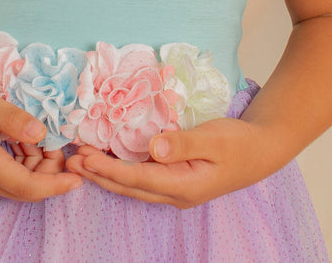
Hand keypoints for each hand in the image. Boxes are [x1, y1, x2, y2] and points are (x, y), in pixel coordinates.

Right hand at [0, 79, 82, 200]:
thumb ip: (14, 119)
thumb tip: (42, 134)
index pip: (28, 188)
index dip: (56, 185)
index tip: (79, 178)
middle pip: (26, 188)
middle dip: (51, 171)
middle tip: (61, 141)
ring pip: (18, 181)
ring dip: (37, 163)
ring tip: (44, 134)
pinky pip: (8, 172)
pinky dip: (24, 158)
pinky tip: (25, 136)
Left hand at [65, 117, 270, 208]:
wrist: (262, 150)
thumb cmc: (239, 142)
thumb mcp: (214, 139)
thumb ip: (184, 143)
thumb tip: (153, 147)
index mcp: (184, 186)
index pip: (137, 180)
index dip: (109, 169)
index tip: (85, 157)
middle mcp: (175, 193)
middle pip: (129, 187)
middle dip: (98, 174)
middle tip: (70, 160)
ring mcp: (176, 189)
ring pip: (133, 185)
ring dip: (106, 173)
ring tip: (80, 160)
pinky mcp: (176, 179)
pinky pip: (142, 177)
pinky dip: (122, 169)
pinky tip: (108, 159)